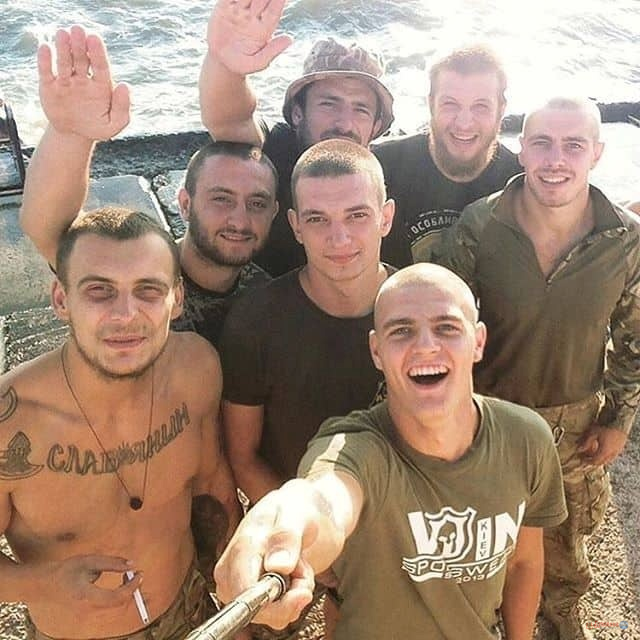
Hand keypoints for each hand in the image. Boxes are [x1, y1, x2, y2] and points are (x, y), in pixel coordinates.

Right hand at [38, 25, 129, 139]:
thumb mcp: (113, 124)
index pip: (100, 66)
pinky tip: (45, 48)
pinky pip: (47, 72)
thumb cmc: (96, 127)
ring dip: (63, 47)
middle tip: (78, 29)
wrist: (74, 135)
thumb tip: (125, 86)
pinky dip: (45, 60)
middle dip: (80, 45)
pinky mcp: (49, 87)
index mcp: (101, 85)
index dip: (98, 52)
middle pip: (81, 59)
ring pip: (64, 62)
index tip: (94, 38)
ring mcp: (66, 81)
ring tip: (62, 33)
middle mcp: (83, 79)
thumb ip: (122, 108)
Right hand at [39, 554, 141, 608]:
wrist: (43, 587)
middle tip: (136, 573)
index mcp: (86, 596)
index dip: (132, 586)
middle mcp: (87, 609)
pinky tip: (119, 584)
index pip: (116, 597)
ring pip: (115, 607)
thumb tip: (132, 564)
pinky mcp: (88, 614)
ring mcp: (87, 614)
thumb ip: (111, 563)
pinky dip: (118, 596)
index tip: (141, 573)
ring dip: (125, 592)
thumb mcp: (88, 561)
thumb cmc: (65, 571)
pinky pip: (109, 607)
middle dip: (132, 589)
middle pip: (118, 605)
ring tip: (127, 576)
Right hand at [207, 0, 292, 74]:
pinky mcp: (224, 6)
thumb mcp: (257, 63)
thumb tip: (290, 39)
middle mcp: (254, 16)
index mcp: (264, 28)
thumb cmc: (241, 64)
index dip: (279, 2)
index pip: (274, 11)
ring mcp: (240, 10)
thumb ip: (271, 52)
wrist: (220, 61)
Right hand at [214, 489, 314, 628]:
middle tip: (303, 571)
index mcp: (243, 544)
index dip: (271, 600)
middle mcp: (235, 565)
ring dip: (291, 597)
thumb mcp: (298, 513)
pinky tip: (295, 575)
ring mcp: (242, 579)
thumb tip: (277, 566)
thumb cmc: (299, 506)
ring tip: (300, 567)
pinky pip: (272, 612)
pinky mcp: (253, 589)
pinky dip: (290, 599)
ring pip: (264, 614)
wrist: (307, 509)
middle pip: (250, 608)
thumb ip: (287, 537)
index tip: (300, 592)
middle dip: (286, 599)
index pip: (241, 591)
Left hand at [578, 425, 627, 465]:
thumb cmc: (606, 426)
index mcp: (604, 452)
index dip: (587, 461)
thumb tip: (579, 449)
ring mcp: (618, 450)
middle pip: (602, 462)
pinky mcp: (621, 446)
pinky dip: (606, 454)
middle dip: (593, 461)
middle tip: (587, 457)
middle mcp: (612, 454)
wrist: (620, 420)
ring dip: (600, 458)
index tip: (582, 459)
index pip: (595, 461)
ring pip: (608, 459)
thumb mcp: (593, 433)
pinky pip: (613, 455)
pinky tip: (603, 449)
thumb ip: (586, 443)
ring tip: (594, 454)